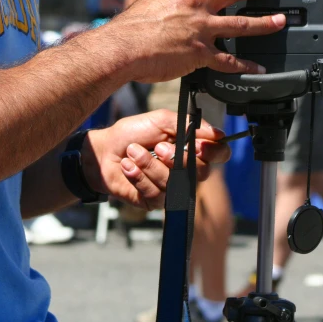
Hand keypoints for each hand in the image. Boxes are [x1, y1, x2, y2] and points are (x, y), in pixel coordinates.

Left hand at [81, 109, 229, 209]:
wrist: (103, 151)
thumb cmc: (131, 134)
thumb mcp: (159, 120)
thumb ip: (186, 124)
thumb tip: (216, 133)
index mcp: (191, 148)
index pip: (219, 154)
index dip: (214, 151)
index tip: (199, 144)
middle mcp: (185, 170)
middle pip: (201, 172)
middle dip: (178, 158)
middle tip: (158, 147)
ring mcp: (171, 188)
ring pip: (174, 183)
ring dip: (150, 164)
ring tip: (133, 152)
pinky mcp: (154, 201)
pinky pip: (156, 193)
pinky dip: (139, 177)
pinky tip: (128, 167)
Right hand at [106, 0, 286, 82]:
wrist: (122, 48)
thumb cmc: (128, 31)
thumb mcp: (147, 7)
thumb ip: (163, 7)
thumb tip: (164, 14)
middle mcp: (194, 5)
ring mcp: (200, 28)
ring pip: (241, 24)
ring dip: (264, 23)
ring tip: (279, 22)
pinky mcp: (201, 52)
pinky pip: (229, 60)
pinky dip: (246, 66)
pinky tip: (258, 68)